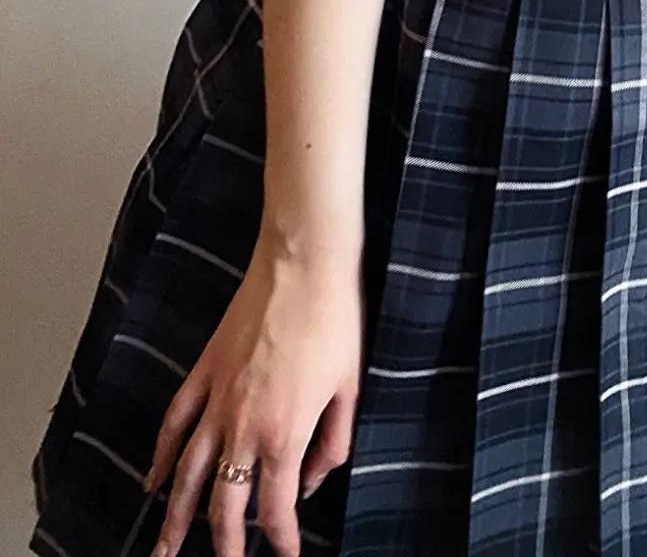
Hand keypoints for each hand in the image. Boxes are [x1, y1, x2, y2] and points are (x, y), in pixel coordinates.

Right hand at [143, 237, 362, 556]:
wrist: (304, 262)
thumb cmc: (335, 318)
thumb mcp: (350, 387)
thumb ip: (333, 444)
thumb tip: (311, 479)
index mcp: (285, 433)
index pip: (277, 507)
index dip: (282, 539)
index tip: (286, 556)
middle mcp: (243, 425)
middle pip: (224, 504)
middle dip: (225, 545)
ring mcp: (217, 399)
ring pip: (185, 474)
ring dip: (173, 518)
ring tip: (164, 552)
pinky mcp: (204, 372)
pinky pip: (174, 423)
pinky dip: (159, 456)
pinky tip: (152, 481)